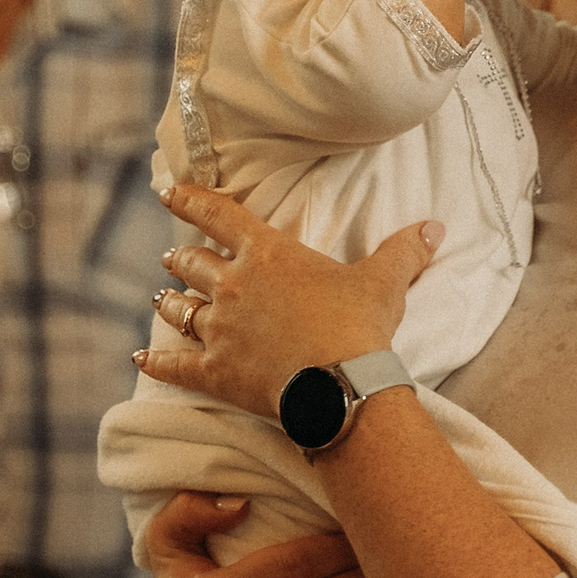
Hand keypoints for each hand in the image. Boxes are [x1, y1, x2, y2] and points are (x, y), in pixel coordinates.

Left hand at [138, 183, 441, 418]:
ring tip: (159, 299)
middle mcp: (233, 286)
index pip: (218, 215)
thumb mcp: (384, 282)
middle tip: (172, 258)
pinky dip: (156, 360)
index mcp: (267, 254)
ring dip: (168, 303)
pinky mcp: (214, 372)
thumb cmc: (360, 327)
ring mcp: (219, 330)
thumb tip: (436, 227)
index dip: (190, 201)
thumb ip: (405, 251)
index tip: (169, 192)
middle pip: (192, 264)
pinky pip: (174, 364)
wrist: (342, 384)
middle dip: (180, 259)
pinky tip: (140, 355)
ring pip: (178, 309)